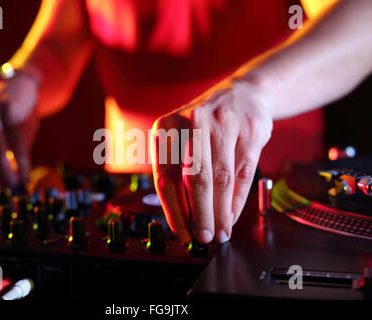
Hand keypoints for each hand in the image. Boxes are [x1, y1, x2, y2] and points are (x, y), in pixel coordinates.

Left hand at [150, 81, 272, 243]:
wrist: (241, 95)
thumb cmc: (203, 127)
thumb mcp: (180, 140)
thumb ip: (176, 173)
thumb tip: (181, 218)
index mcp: (167, 127)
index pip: (167, 177)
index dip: (175, 211)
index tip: (183, 234)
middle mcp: (195, 121)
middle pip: (196, 178)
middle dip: (201, 214)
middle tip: (205, 237)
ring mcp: (225, 123)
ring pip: (222, 178)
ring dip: (221, 211)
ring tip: (221, 232)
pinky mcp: (251, 130)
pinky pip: (244, 174)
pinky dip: (237, 200)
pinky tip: (232, 215)